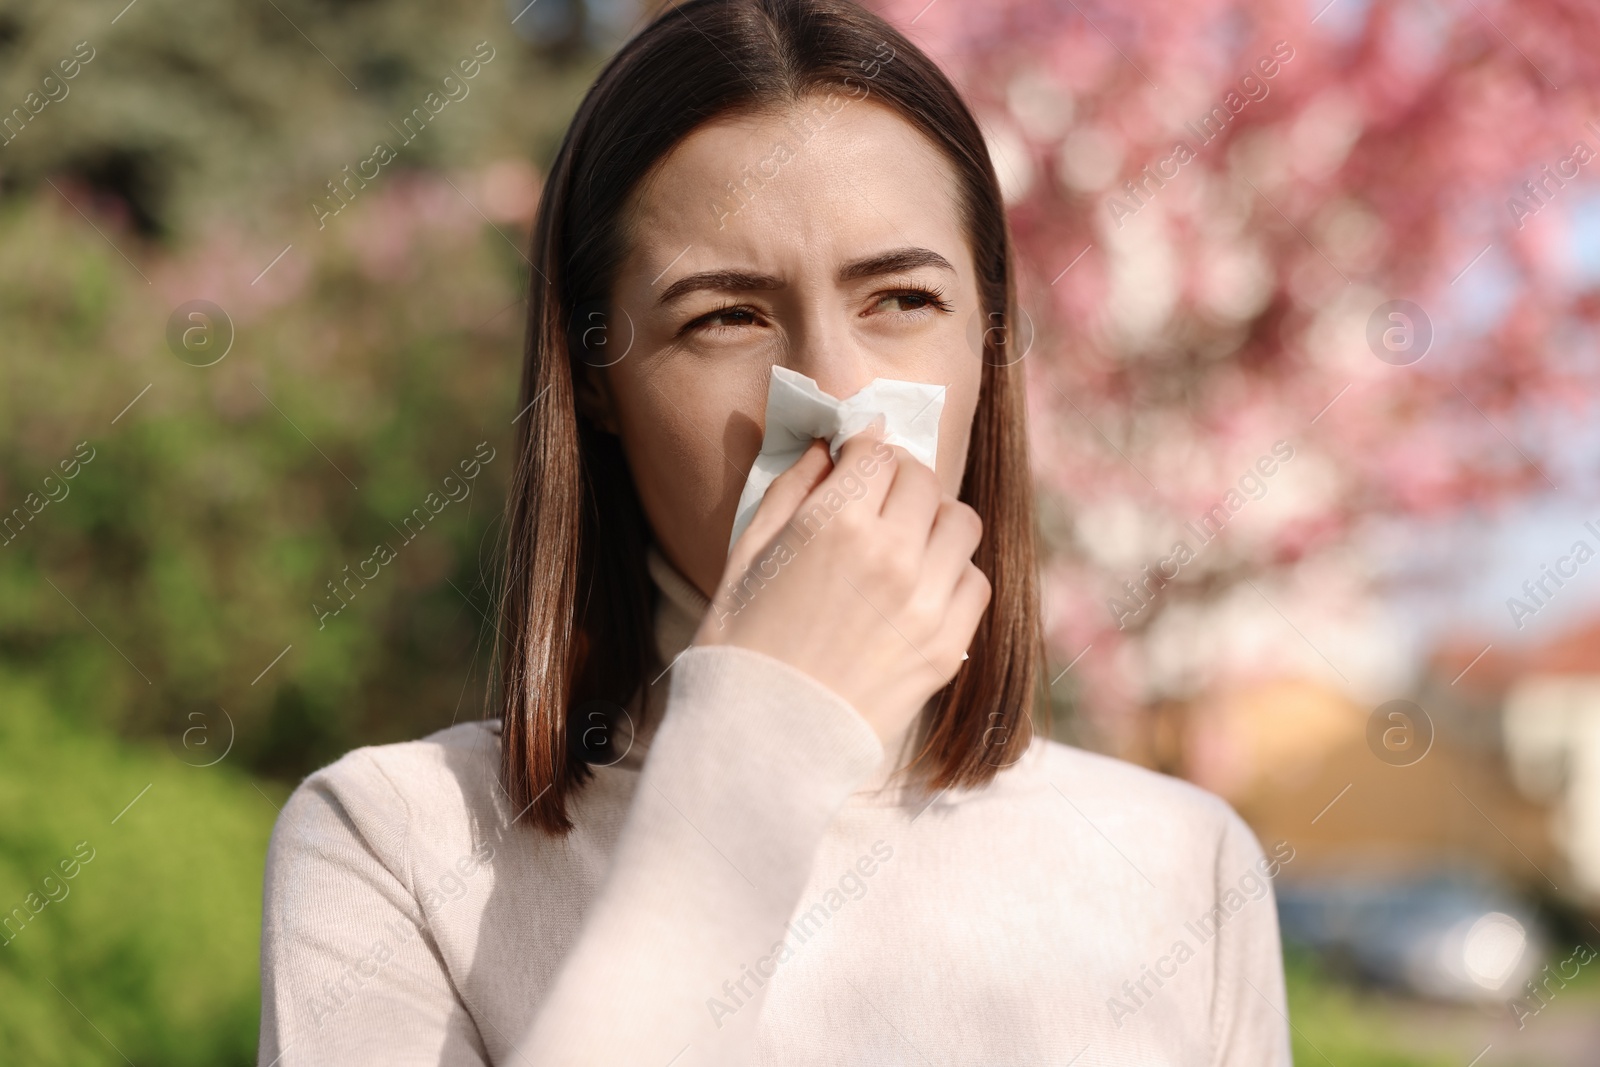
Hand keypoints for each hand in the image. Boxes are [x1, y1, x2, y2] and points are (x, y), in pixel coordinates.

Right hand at [693, 430, 990, 745]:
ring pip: (961, 523)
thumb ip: (791, 490)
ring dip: (933, 521)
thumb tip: (829, 449)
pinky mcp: (947, 646)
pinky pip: (975, 581)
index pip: (877, 451)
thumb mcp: (746, 555)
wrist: (762, 739)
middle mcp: (891, 555)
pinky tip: (918, 588)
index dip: (863, 451)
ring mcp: (926, 603)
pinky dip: (952, 573)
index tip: (854, 461)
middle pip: (923, 480)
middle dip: (898, 479)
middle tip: (876, 500)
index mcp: (835, 524)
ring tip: (904, 542)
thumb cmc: (740, 644)